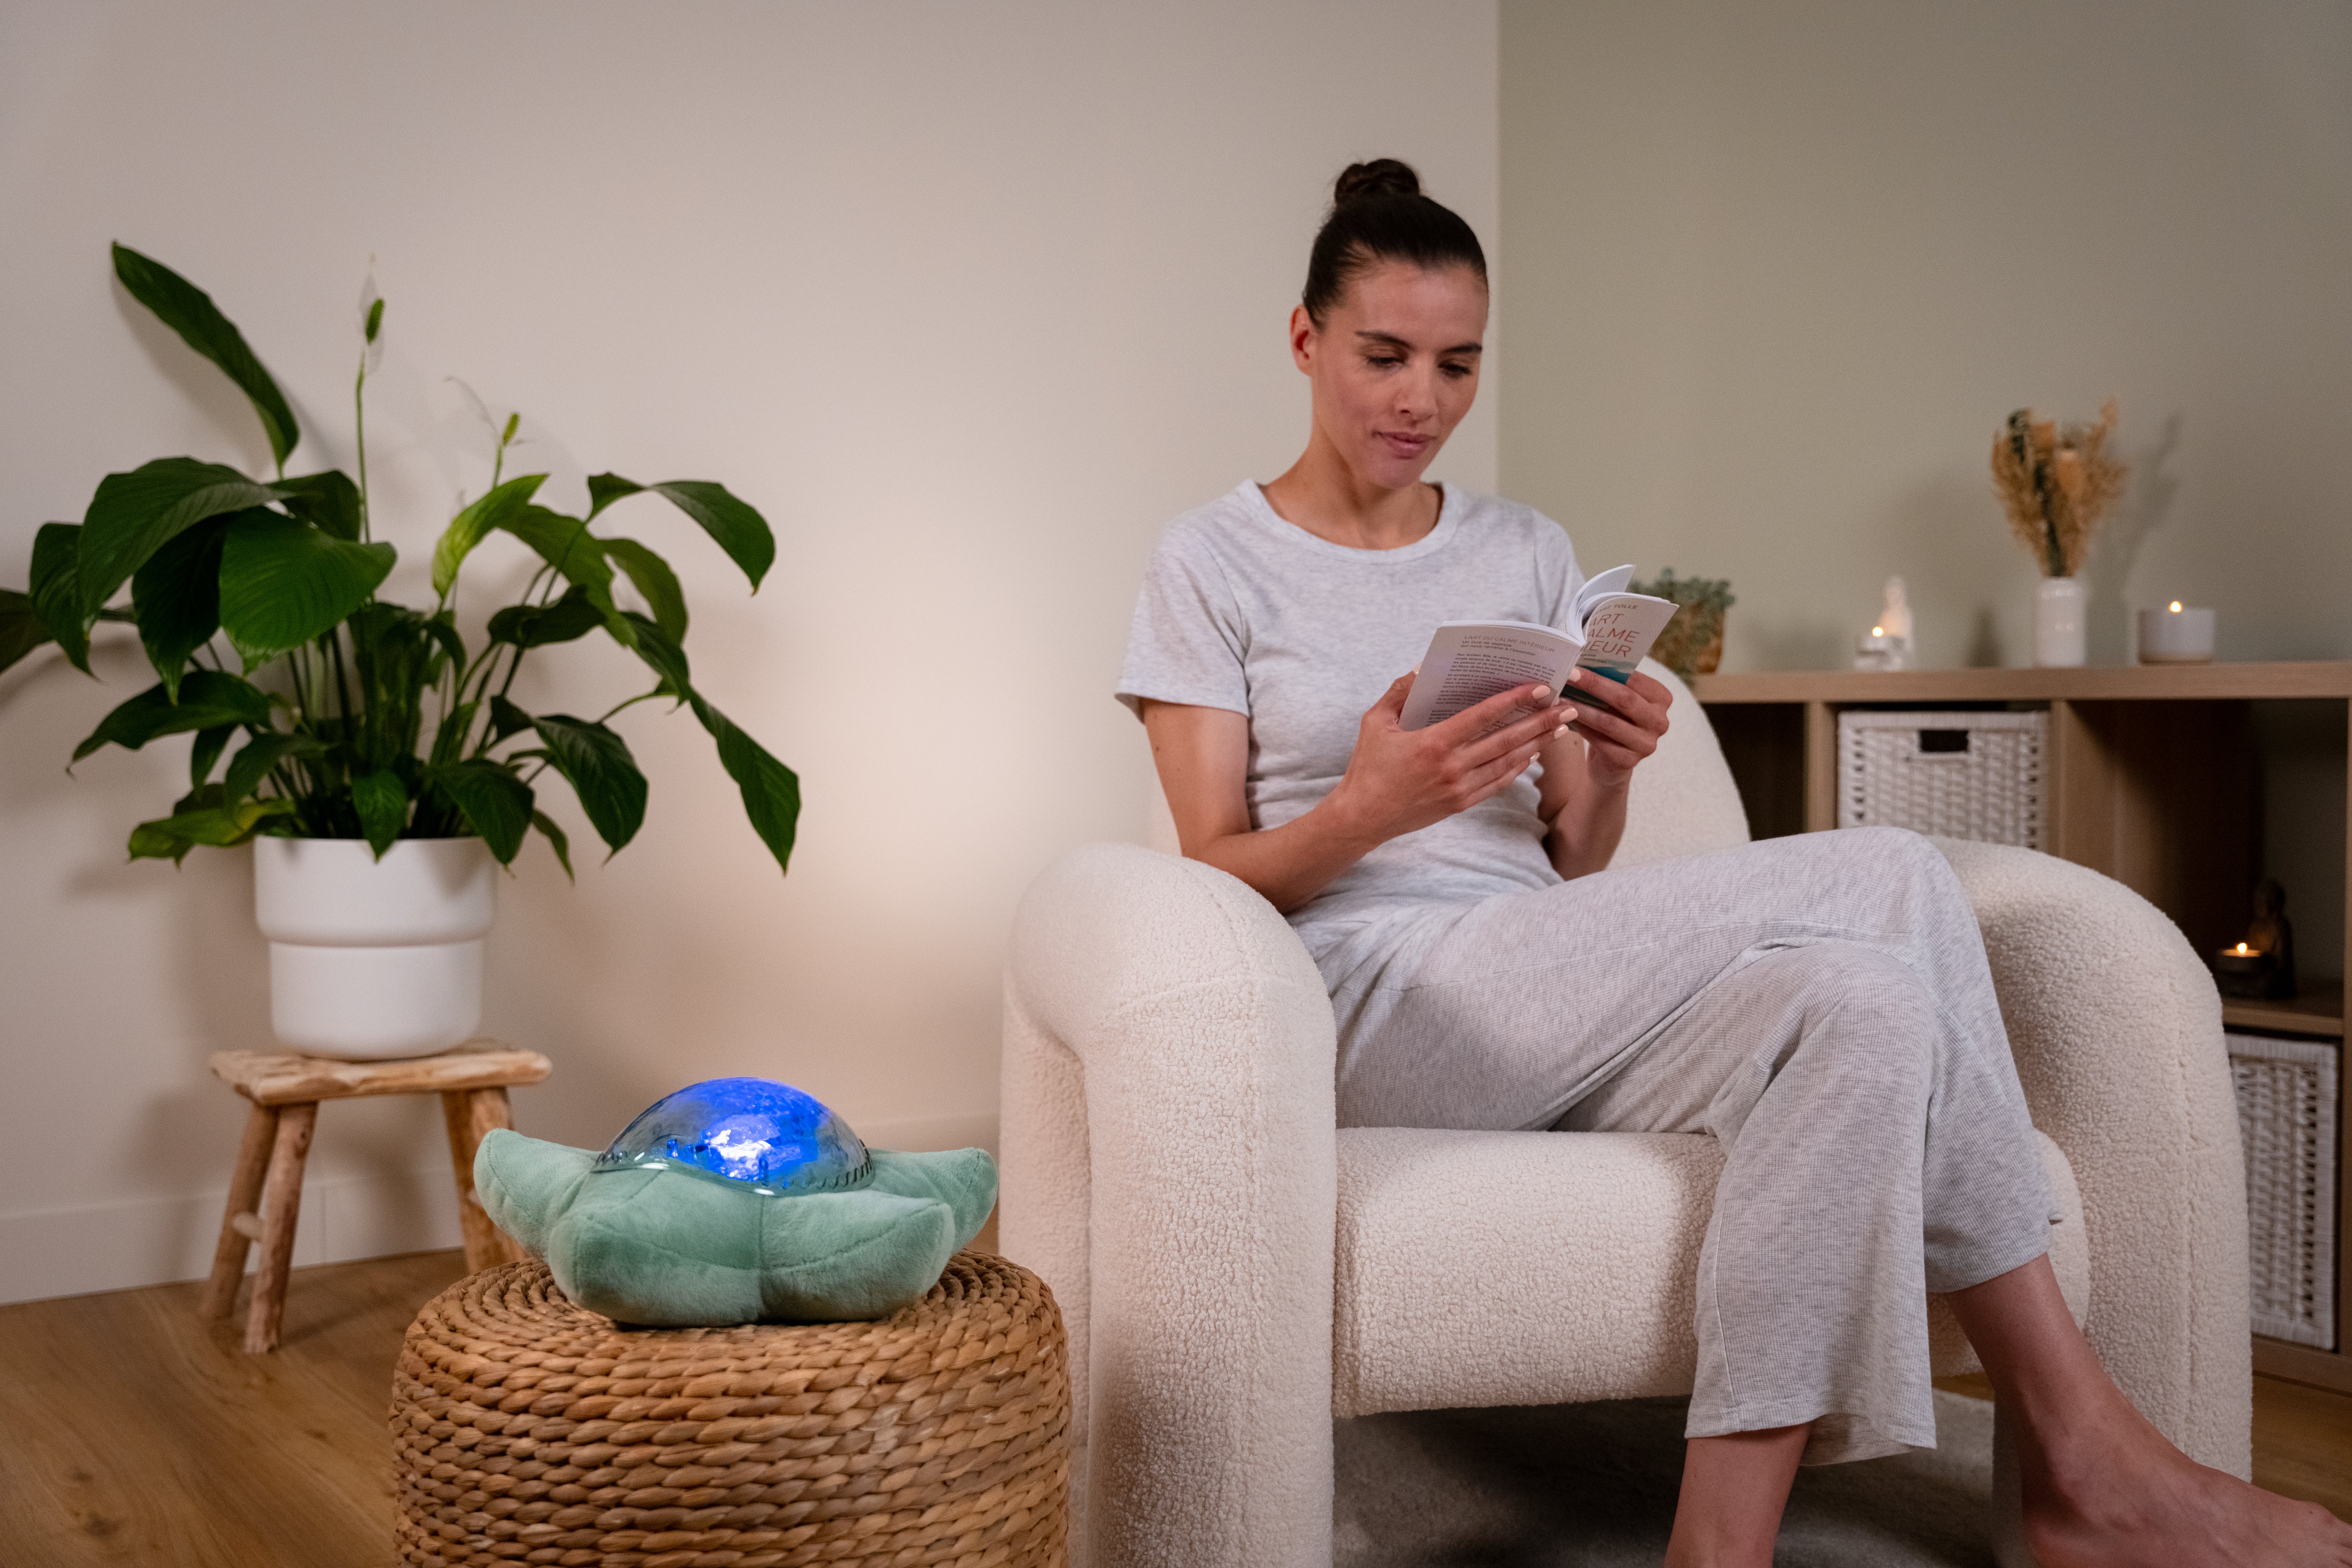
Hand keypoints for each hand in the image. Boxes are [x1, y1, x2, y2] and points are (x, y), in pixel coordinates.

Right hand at [1327, 674, 1570, 844]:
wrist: (1362, 817)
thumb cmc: (1367, 767)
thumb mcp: (1374, 722)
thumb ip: (1398, 693)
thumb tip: (1421, 669)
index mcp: (1434, 742)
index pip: (1484, 715)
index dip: (1515, 700)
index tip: (1539, 688)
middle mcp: (1452, 766)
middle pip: (1506, 739)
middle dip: (1540, 722)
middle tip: (1567, 709)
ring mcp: (1459, 788)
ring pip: (1508, 762)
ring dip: (1536, 744)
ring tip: (1559, 730)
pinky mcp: (1460, 804)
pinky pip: (1497, 783)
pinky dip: (1516, 768)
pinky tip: (1530, 756)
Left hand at [1559, 668, 1670, 788]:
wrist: (1613, 760)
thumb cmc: (1614, 719)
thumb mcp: (1618, 700)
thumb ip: (1612, 682)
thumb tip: (1584, 660)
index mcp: (1661, 698)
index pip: (1635, 680)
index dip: (1607, 670)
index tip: (1580, 662)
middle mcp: (1659, 721)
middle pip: (1624, 699)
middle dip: (1594, 685)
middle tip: (1569, 676)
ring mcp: (1647, 744)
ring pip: (1609, 722)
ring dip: (1582, 708)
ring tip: (1561, 699)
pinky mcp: (1629, 761)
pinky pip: (1600, 741)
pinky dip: (1582, 728)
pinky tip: (1566, 720)